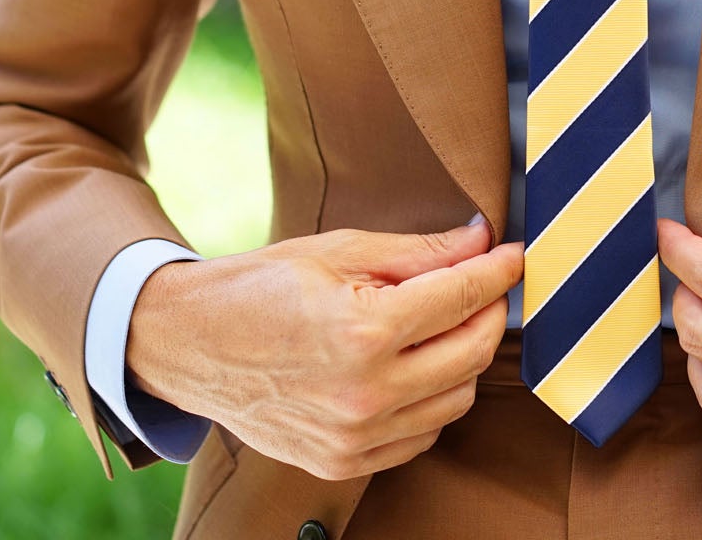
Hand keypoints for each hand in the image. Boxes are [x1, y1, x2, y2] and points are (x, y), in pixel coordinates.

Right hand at [127, 220, 522, 479]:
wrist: (187, 344)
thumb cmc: (258, 289)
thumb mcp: (337, 252)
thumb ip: (417, 252)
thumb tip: (479, 240)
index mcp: (363, 332)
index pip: (462, 299)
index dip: (498, 272)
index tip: (515, 255)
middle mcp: (365, 394)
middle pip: (472, 354)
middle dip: (488, 313)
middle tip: (484, 286)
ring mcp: (354, 436)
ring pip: (456, 401)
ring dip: (463, 360)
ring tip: (443, 324)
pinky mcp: (343, 461)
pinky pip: (422, 436)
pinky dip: (432, 401)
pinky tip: (413, 367)